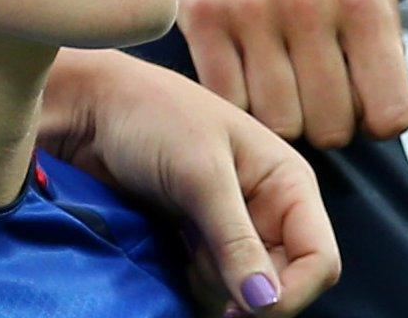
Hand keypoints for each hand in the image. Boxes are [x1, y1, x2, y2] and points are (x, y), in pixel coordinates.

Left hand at [41, 49, 337, 315]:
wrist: (88, 109)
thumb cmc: (151, 117)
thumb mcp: (199, 175)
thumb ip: (236, 240)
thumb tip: (267, 304)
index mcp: (288, 182)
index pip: (318, 259)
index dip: (292, 293)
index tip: (245, 310)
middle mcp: (268, 208)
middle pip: (282, 283)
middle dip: (245, 290)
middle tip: (198, 263)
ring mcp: (231, 227)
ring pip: (244, 291)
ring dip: (214, 284)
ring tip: (180, 243)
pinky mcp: (195, 240)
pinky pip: (210, 285)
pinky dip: (193, 282)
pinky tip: (169, 251)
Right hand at [173, 0, 407, 147]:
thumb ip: (384, 32)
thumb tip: (384, 104)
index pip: (390, 112)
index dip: (374, 121)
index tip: (356, 105)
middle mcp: (311, 6)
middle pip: (330, 127)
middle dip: (322, 122)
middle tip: (307, 95)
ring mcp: (252, 12)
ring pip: (277, 123)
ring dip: (276, 116)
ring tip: (272, 86)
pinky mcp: (201, 15)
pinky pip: (227, 100)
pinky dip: (235, 101)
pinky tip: (237, 76)